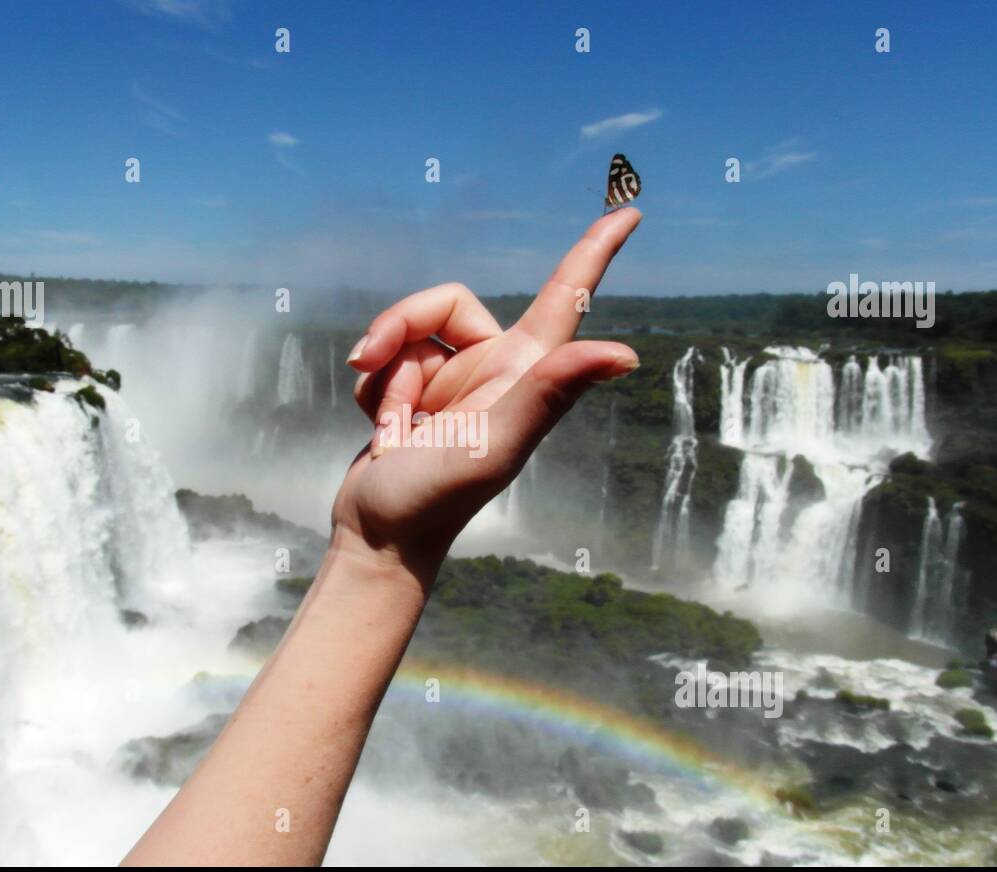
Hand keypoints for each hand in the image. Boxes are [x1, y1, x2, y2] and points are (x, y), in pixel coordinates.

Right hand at [331, 207, 641, 579]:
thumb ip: (550, 390)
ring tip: (389, 424)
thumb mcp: (495, 442)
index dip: (595, 251)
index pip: (567, 297)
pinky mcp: (414, 394)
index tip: (629, 209)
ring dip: (382, 372)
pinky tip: (382, 432)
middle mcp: (495, 371)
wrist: (377, 537)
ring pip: (406, 331)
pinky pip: (384, 359)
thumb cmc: (435, 498)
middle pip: (443, 302)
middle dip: (398, 325)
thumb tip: (629, 354)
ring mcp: (453, 382)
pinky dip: (371, 391)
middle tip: (367, 360)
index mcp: (525, 373)